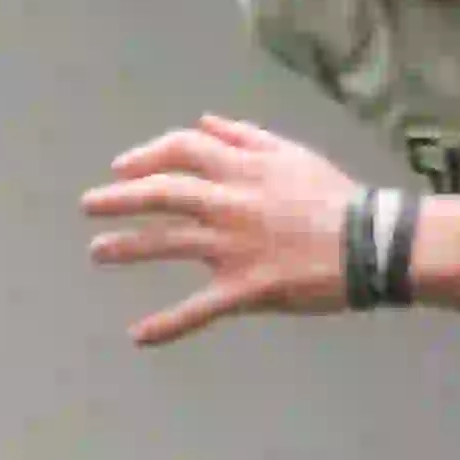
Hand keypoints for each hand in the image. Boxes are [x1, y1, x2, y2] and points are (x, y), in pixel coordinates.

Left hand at [80, 115, 363, 347]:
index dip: (146, 156)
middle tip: (88, 205)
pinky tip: (138, 336)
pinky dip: (167, 325)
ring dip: (128, 247)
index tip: (122, 168)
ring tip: (97, 251)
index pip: (181, 150)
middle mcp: (230, 202)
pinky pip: (199, 308)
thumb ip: (246, 137)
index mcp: (242, 167)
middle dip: (119, 198)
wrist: (372, 242)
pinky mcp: (246, 288)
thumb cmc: (336, 198)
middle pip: (162, 193)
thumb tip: (205, 122)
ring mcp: (234, 246)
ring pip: (170, 243)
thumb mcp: (292, 154)